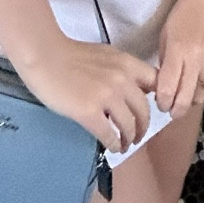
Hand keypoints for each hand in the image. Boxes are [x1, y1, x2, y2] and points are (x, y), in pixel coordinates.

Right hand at [18, 35, 158, 153]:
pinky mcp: (89, 112)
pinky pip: (109, 134)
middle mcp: (122, 80)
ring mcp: (106, 96)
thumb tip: (133, 89)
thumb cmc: (70, 55)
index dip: (158, 99)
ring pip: (129, 125)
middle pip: (144, 110)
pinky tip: (112, 147)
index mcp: (127, 63)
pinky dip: (114, 144)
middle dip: (143, 127)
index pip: (156, 83)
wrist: (44, 56)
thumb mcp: (105, 55)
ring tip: (125, 144)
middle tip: (138, 135)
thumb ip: (121, 70)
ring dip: (129, 138)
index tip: (152, 110)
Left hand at [155, 0, 203, 116]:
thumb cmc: (183, 15)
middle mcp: (196, 60)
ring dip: (191, 100)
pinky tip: (199, 86)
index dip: (162, 102)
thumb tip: (164, 88)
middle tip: (172, 111)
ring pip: (201, 96)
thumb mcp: (166, 36)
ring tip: (186, 96)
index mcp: (177, 52)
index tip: (161, 104)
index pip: (167, 89)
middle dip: (176, 110)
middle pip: (185, 99)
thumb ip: (165, 63)